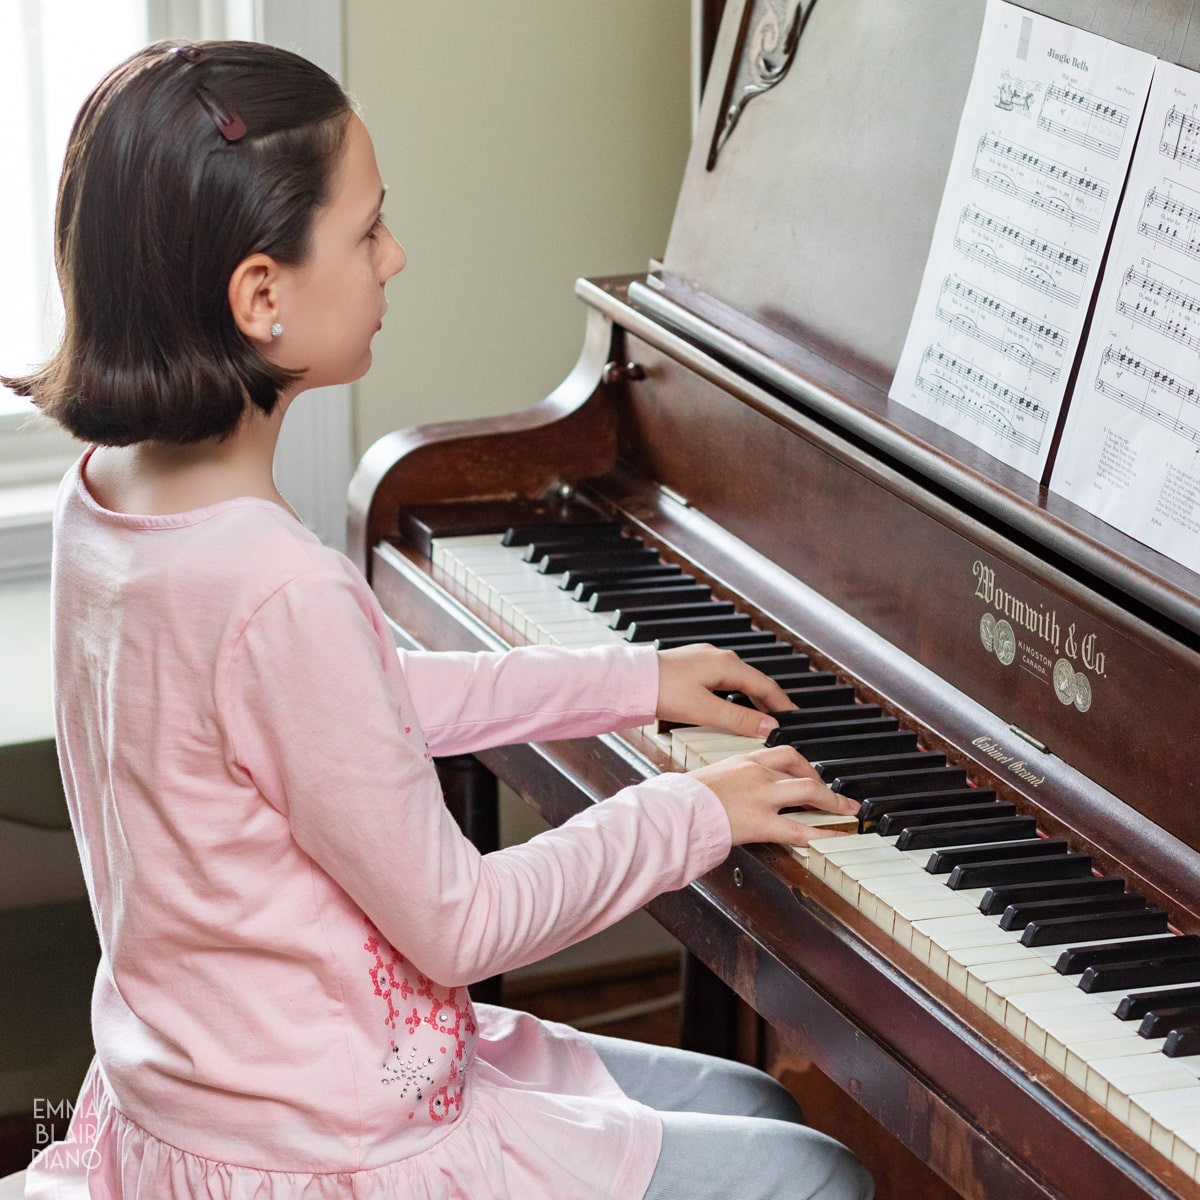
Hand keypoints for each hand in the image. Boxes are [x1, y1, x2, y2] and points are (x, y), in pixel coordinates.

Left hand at [656, 644, 791, 739]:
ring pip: (737, 679)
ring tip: (760, 716)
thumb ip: (739, 719)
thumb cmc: (662, 691)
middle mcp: (718, 657)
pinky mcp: (691, 665)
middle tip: (781, 720)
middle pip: (753, 680)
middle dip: (768, 701)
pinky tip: (730, 704)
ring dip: (751, 697)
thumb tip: (769, 726)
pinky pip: (722, 678)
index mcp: (726, 665)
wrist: (629, 680)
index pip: (765, 685)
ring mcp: (704, 659)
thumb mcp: (705, 710)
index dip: (782, 704)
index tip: (794, 717)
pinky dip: (734, 692)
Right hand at [690, 745, 858, 846]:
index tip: (813, 774)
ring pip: (808, 791)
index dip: (805, 764)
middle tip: (839, 795)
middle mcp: (756, 773)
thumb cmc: (683, 798)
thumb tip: (737, 793)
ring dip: (833, 802)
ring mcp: (761, 796)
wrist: (673, 811)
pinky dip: (824, 832)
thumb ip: (730, 781)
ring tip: (847, 811)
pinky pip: (800, 828)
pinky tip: (836, 835)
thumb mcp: (710, 778)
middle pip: (801, 768)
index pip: (783, 753)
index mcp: (742, 760)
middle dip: (825, 782)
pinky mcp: (760, 822)